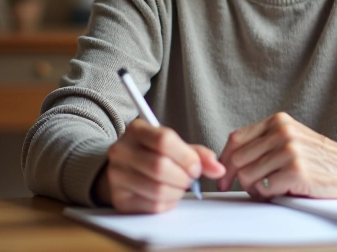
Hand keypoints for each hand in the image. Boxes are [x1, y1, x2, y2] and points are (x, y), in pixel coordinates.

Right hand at [95, 120, 225, 212]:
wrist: (125, 170)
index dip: (186, 157)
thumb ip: (198, 154)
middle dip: (183, 177)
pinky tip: (168, 195)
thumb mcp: (174, 146)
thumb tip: (219, 169)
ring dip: (177, 191)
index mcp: (136, 130)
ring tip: (179, 186)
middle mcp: (121, 151)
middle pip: (160, 167)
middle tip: (190, 179)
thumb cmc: (154, 155)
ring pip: (157, 189)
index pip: (163, 140)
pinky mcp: (120, 199)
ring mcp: (117, 175)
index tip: (196, 167)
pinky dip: (168, 203)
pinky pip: (152, 205)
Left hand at [217, 112, 336, 198]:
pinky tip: (281, 193)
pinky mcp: (295, 170)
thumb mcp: (292, 139)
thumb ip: (265, 143)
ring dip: (253, 189)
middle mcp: (282, 132)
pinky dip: (267, 196)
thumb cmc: (322, 160)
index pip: (236, 139)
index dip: (224, 161)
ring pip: (247, 176)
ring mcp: (289, 150)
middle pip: (237, 159)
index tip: (223, 176)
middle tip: (250, 189)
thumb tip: (228, 161)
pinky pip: (263, 188)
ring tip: (270, 190)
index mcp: (278, 121)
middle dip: (237, 179)